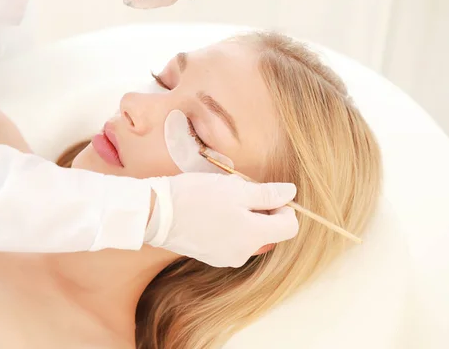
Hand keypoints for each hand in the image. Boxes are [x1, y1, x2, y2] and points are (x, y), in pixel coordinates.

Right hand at [145, 173, 298, 267]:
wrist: (157, 213)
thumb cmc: (196, 197)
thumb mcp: (236, 189)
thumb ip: (268, 194)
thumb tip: (291, 193)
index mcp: (254, 236)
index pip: (289, 227)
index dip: (284, 207)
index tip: (267, 193)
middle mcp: (244, 253)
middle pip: (268, 232)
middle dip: (260, 211)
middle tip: (239, 193)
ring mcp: (226, 258)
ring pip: (249, 235)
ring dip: (243, 218)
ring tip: (221, 201)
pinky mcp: (210, 256)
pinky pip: (231, 241)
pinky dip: (228, 227)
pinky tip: (210, 212)